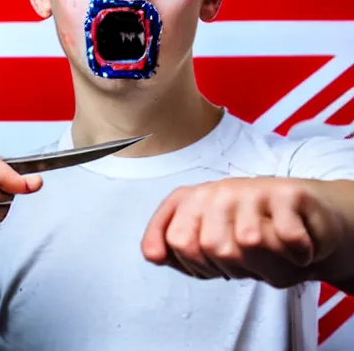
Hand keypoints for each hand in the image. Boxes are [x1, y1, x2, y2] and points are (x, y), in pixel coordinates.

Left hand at [141, 177, 343, 287]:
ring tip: (271, 252)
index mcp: (192, 200)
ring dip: (266, 264)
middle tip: (247, 258)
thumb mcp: (208, 241)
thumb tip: (152, 254)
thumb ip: (174, 249)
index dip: (194, 265)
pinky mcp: (286, 194)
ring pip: (247, 244)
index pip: (174, 239)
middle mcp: (217, 190)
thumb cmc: (253, 231)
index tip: (211, 264)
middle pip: (210, 246)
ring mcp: (250, 189)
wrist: (306, 218)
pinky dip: (295, 254)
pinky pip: (285, 239)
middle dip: (232, 267)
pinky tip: (294, 246)